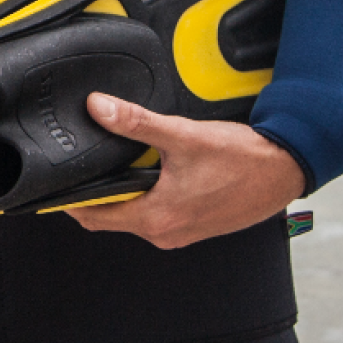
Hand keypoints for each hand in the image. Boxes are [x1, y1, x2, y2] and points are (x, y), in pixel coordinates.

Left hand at [68, 94, 304, 248]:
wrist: (285, 170)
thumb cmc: (243, 160)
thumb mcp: (182, 135)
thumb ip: (135, 122)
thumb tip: (99, 109)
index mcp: (157, 218)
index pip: (94, 217)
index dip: (70, 200)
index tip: (57, 184)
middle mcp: (166, 233)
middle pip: (111, 217)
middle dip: (96, 193)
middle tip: (87, 165)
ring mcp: (182, 233)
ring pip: (135, 215)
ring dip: (124, 194)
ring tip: (121, 163)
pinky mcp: (195, 226)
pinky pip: (158, 214)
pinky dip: (147, 197)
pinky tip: (155, 172)